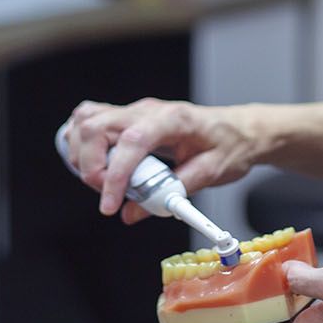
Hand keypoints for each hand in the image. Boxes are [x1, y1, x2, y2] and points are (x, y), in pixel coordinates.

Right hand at [63, 97, 256, 221]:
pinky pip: (90, 118)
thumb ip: (170, 195)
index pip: (132, 142)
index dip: (115, 175)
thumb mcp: (210, 174)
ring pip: (87, 120)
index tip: (110, 205)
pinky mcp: (127, 116)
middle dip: (91, 166)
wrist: (239, 130)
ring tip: (104, 181)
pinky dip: (82, 141)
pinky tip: (95, 163)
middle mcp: (148, 109)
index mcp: (173, 119)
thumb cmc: (228, 147)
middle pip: (96, 126)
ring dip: (83, 155)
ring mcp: (135, 110)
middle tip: (108, 195)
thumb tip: (132, 213)